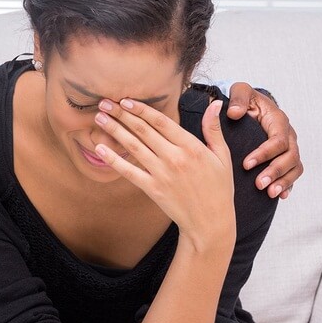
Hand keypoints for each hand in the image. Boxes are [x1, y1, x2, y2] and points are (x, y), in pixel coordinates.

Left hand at [93, 98, 235, 252]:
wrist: (210, 222)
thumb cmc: (218, 188)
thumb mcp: (222, 157)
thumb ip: (213, 129)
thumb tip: (215, 104)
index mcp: (191, 147)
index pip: (161, 121)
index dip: (141, 109)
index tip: (126, 100)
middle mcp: (174, 158)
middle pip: (143, 130)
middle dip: (121, 114)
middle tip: (104, 103)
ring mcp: (162, 174)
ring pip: (133, 146)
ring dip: (114, 130)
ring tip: (99, 118)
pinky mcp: (152, 189)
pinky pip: (129, 171)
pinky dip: (113, 160)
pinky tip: (100, 149)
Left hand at [227, 82, 302, 199]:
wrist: (250, 105)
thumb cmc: (245, 99)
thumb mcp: (240, 91)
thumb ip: (238, 98)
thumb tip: (235, 113)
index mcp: (278, 120)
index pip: (277, 140)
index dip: (264, 154)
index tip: (246, 164)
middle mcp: (288, 135)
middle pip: (290, 157)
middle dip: (275, 172)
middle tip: (259, 184)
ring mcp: (289, 147)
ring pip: (295, 167)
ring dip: (284, 181)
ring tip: (270, 193)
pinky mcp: (286, 157)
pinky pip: (293, 173)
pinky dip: (288, 185)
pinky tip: (280, 196)